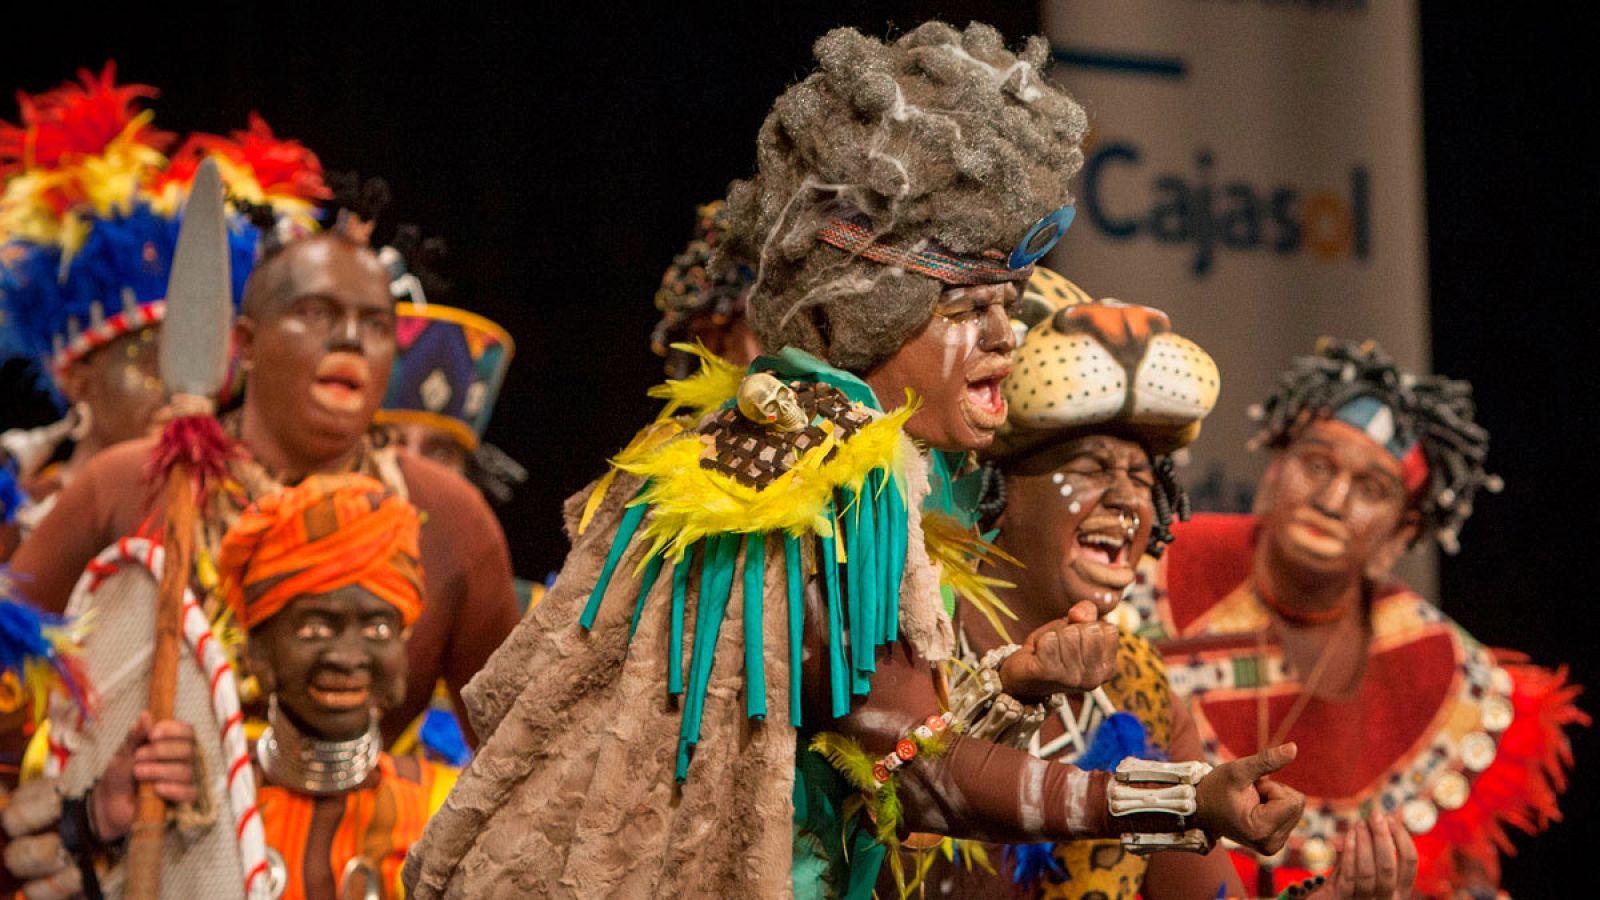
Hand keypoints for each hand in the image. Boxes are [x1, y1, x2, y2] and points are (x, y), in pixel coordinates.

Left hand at [92, 712, 198, 840]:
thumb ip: (136, 737)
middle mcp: (182, 761)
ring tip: (138, 773)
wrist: (109, 805)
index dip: (174, 731)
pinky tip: (157, 789)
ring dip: (161, 770)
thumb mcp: (124, 754)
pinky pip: (189, 793)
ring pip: (186, 771)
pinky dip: (174, 789)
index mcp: (171, 745)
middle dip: (162, 752)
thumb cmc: (120, 776)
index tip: (153, 734)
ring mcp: (183, 781)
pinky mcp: (182, 801)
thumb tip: (146, 714)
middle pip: (188, 750)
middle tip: (138, 756)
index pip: (187, 732)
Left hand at [999, 600, 1118, 700]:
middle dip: (1071, 629)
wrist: (1023, 676)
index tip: (1077, 640)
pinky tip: (1039, 654)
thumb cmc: (1053, 650)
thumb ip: (1086, 612)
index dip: (1089, 627)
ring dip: (1055, 636)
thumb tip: (1078, 615)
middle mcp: (1094, 677)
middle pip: (1090, 630)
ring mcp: (1072, 678)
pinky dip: (1041, 641)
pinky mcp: (1049, 673)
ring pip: (1069, 634)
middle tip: (1060, 645)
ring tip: (1049, 650)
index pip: (1109, 630)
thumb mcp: (1075, 626)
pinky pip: (1049, 640)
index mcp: (1107, 668)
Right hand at [1193, 743, 1303, 855]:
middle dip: (1274, 792)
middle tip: (1249, 795)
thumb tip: (1294, 747)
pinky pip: (1291, 815)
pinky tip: (1255, 809)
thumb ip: (1267, 760)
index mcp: (1261, 831)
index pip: (1292, 801)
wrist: (1200, 809)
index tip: (1249, 791)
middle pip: (1297, 805)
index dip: (1271, 787)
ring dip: (1274, 798)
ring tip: (1250, 802)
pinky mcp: (1275, 843)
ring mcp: (1273, 846)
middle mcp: (1271, 845)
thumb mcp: (1238, 770)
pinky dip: (1276, 807)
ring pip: (1296, 808)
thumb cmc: (1216, 788)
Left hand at [1307, 813, 1416, 898]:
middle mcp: (1386, 899)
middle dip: (1382, 837)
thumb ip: (1378, 848)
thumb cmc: (1353, 883)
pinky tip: (1348, 837)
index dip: (1402, 838)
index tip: (1391, 818)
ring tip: (1359, 823)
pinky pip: (1348, 877)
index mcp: (1399, 891)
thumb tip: (1386, 816)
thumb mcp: (1370, 868)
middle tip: (1375, 815)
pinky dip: (1349, 854)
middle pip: (1388, 867)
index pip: (1409, 863)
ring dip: (1364, 843)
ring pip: (1368, 872)